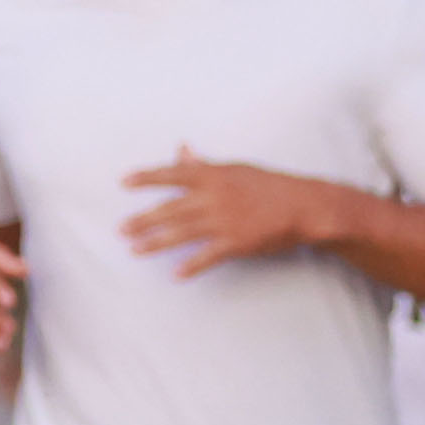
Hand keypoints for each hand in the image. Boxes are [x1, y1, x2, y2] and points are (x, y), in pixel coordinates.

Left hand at [122, 153, 328, 276]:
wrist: (304, 206)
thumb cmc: (268, 185)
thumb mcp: (235, 169)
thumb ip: (204, 164)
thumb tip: (181, 150)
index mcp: (213, 175)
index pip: (173, 173)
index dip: (147, 177)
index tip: (124, 182)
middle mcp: (215, 196)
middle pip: (170, 208)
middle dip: (143, 219)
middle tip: (121, 229)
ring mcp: (225, 220)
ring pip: (182, 233)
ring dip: (156, 243)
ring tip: (135, 250)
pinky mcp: (237, 242)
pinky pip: (207, 256)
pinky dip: (191, 266)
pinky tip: (175, 274)